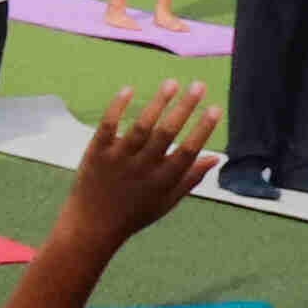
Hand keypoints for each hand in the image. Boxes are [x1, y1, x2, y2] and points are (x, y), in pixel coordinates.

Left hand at [57, 86, 219, 242]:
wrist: (92, 226)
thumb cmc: (134, 213)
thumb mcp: (167, 201)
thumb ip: (191, 179)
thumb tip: (215, 157)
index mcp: (163, 181)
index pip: (188, 150)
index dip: (204, 129)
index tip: (216, 108)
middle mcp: (142, 168)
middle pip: (167, 133)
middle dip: (186, 107)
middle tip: (199, 86)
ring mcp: (118, 159)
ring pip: (141, 126)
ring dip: (158, 102)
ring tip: (172, 82)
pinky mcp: (97, 153)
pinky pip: (108, 126)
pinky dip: (117, 107)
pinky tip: (129, 89)